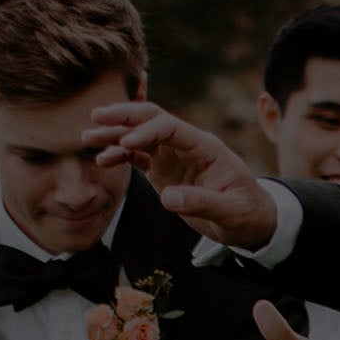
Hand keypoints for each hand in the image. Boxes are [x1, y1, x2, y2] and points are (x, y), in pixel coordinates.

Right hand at [84, 101, 270, 249]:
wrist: (251, 222)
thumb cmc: (247, 214)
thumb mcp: (231, 212)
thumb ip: (203, 203)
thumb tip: (168, 199)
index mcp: (206, 147)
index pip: (170, 127)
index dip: (146, 131)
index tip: (126, 144)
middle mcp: (187, 146)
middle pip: (152, 120)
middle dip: (124, 117)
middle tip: (96, 117)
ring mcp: (175, 157)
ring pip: (140, 137)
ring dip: (115, 136)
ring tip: (87, 139)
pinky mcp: (165, 171)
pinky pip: (139, 157)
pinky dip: (120, 156)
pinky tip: (102, 160)